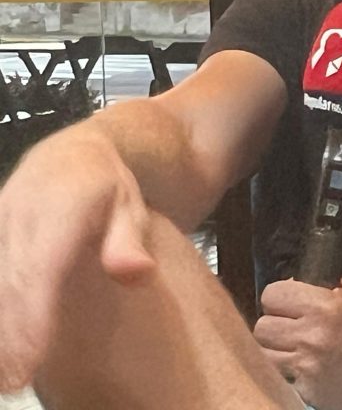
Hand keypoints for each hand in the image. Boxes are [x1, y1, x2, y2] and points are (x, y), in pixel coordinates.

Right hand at [0, 131, 153, 392]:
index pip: (42, 267)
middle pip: (9, 281)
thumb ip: (128, 241)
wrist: (75, 154)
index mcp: (60, 205)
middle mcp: (20, 213)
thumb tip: (136, 273)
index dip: (33, 315)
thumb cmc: (109, 190)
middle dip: (8, 333)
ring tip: (3, 375)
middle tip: (12, 380)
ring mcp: (0, 222)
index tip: (30, 358)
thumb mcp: (130, 207)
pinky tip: (3, 344)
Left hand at [255, 278, 341, 409]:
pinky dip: (289, 371)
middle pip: (262, 327)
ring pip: (264, 354)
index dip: (278, 298)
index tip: (285, 303)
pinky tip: (306, 366)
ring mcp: (308, 366)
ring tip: (293, 348)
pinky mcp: (307, 390)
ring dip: (277, 349)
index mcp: (325, 307)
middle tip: (289, 327)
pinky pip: (281, 376)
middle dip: (274, 324)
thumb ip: (324, 288)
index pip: (272, 296)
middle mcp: (312, 336)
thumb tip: (292, 284)